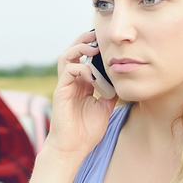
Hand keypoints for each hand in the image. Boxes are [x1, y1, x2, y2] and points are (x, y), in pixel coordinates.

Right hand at [48, 30, 117, 154]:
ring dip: (79, 48)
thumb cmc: (87, 131)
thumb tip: (122, 78)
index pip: (84, 57)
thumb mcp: (105, 107)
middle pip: (73, 51)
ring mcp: (64, 86)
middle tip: (98, 34)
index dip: (93, 46)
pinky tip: (92, 75)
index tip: (107, 41)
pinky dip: (81, 68)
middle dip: (84, 40)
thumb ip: (110, 91)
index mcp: (81, 84)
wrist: (73, 148)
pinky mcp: (60, 92)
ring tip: (93, 48)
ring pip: (66, 56)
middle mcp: (71, 82)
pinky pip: (68, 71)